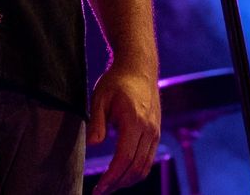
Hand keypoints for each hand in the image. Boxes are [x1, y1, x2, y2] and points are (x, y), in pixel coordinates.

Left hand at [87, 62, 159, 194]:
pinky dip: (137, 171)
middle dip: (118, 184)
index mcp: (134, 121)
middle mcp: (149, 129)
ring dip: (128, 180)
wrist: (139, 67)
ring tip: (110, 186)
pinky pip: (149, 159)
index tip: (98, 189)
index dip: (111, 178)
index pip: (124, 159)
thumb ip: (96, 122)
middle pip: (136, 167)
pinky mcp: (156, 132)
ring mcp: (155, 131)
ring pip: (145, 166)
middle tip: (101, 191)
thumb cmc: (116, 81)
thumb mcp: (100, 98)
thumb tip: (93, 145)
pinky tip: (122, 173)